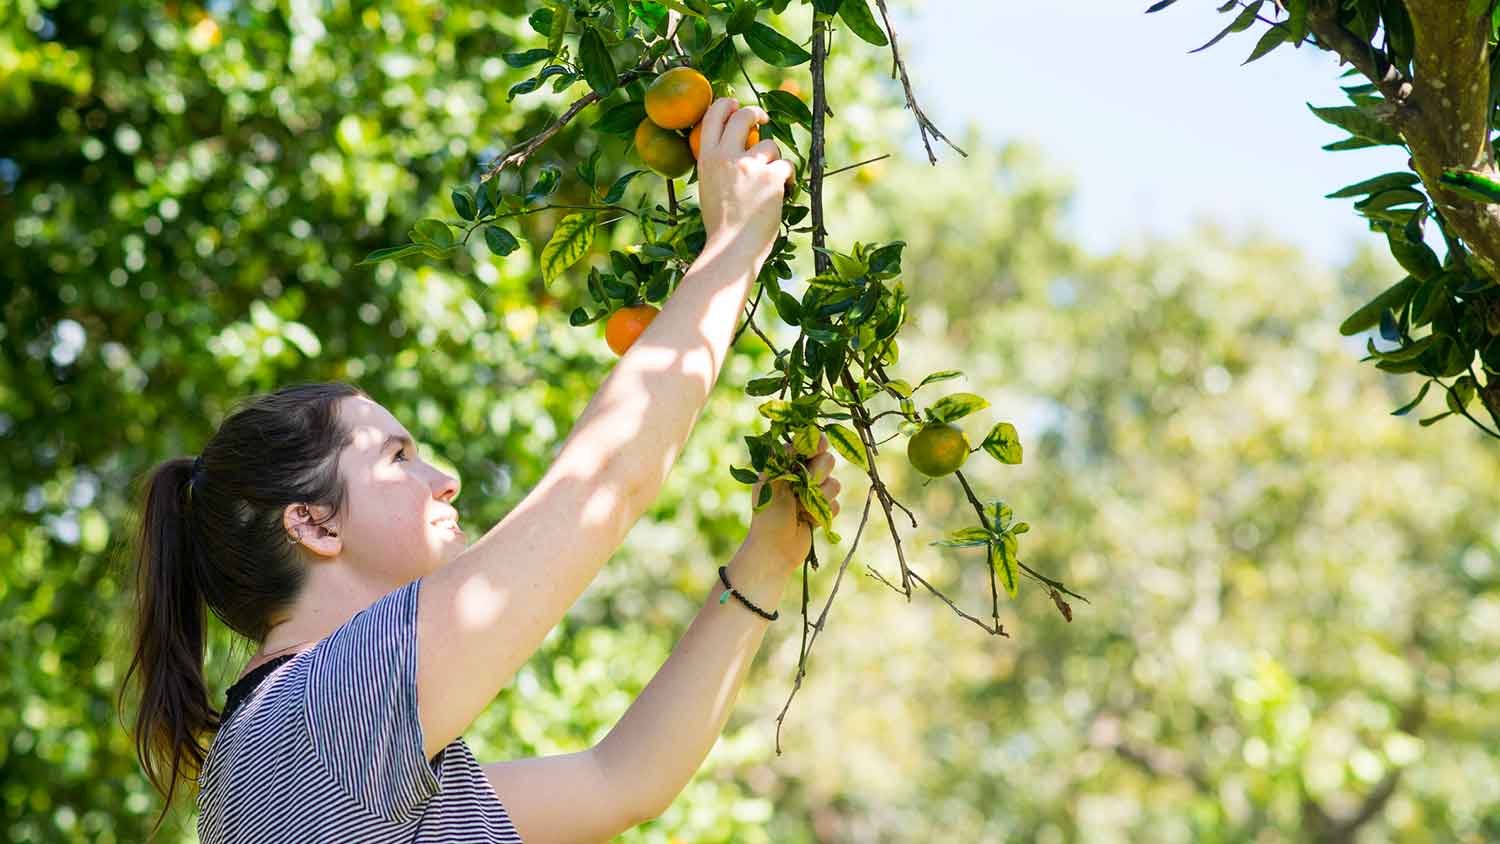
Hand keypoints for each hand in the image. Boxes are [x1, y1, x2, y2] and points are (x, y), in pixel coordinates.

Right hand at [695, 97, 795, 260]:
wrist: (732, 248)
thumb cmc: (721, 224)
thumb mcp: (709, 187)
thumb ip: (718, 165)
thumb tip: (733, 146)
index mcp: (707, 158)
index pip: (713, 115)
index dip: (726, 105)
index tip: (735, 105)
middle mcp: (727, 156)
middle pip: (744, 116)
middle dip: (756, 113)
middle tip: (763, 119)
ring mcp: (751, 165)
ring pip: (770, 145)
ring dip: (773, 161)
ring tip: (767, 186)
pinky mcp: (772, 176)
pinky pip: (786, 166)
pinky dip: (787, 179)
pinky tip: (781, 194)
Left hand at [745, 433, 841, 569]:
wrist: (774, 548)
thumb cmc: (767, 513)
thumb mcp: (770, 480)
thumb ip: (785, 456)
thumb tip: (805, 434)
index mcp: (787, 462)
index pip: (810, 441)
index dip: (817, 443)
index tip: (816, 449)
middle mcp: (802, 474)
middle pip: (828, 460)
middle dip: (817, 475)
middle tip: (801, 487)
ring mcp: (814, 492)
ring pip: (835, 483)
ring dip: (819, 498)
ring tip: (801, 509)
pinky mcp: (823, 510)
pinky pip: (836, 504)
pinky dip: (822, 514)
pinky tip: (807, 521)